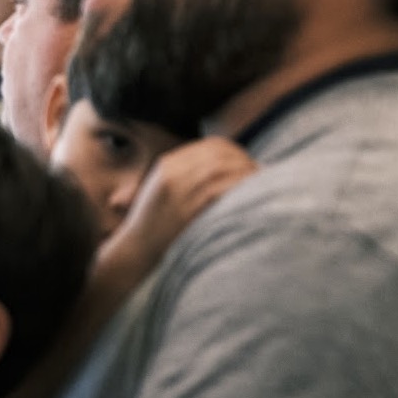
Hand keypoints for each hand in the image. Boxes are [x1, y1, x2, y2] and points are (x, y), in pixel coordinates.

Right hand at [106, 138, 252, 266]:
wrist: (134, 252)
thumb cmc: (159, 226)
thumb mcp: (169, 191)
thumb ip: (194, 175)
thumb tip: (238, 169)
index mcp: (169, 163)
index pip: (213, 145)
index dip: (238, 153)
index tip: (251, 165)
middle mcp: (172, 172)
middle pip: (220, 154)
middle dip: (246, 162)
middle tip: (262, 176)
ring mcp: (176, 190)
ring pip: (220, 168)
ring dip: (245, 175)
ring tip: (262, 186)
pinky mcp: (183, 209)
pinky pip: (217, 190)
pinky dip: (237, 189)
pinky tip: (249, 197)